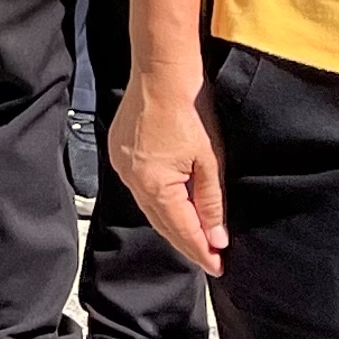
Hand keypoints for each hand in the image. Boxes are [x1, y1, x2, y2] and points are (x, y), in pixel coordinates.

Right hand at [109, 66, 227, 277]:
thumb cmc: (190, 109)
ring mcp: (121, 166)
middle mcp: (131, 180)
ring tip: (197, 234)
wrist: (162, 70)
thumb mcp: (209, 160)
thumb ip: (212, 203)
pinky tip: (175, 203)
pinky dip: (159, 200)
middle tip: (211, 257)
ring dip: (172, 221)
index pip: (181, 230)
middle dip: (187, 241)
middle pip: (162, 223)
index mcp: (153, 185)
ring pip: (150, 207)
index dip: (201, 251)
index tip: (219, 267)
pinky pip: (141, 188)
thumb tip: (216, 238)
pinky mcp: (119, 153)